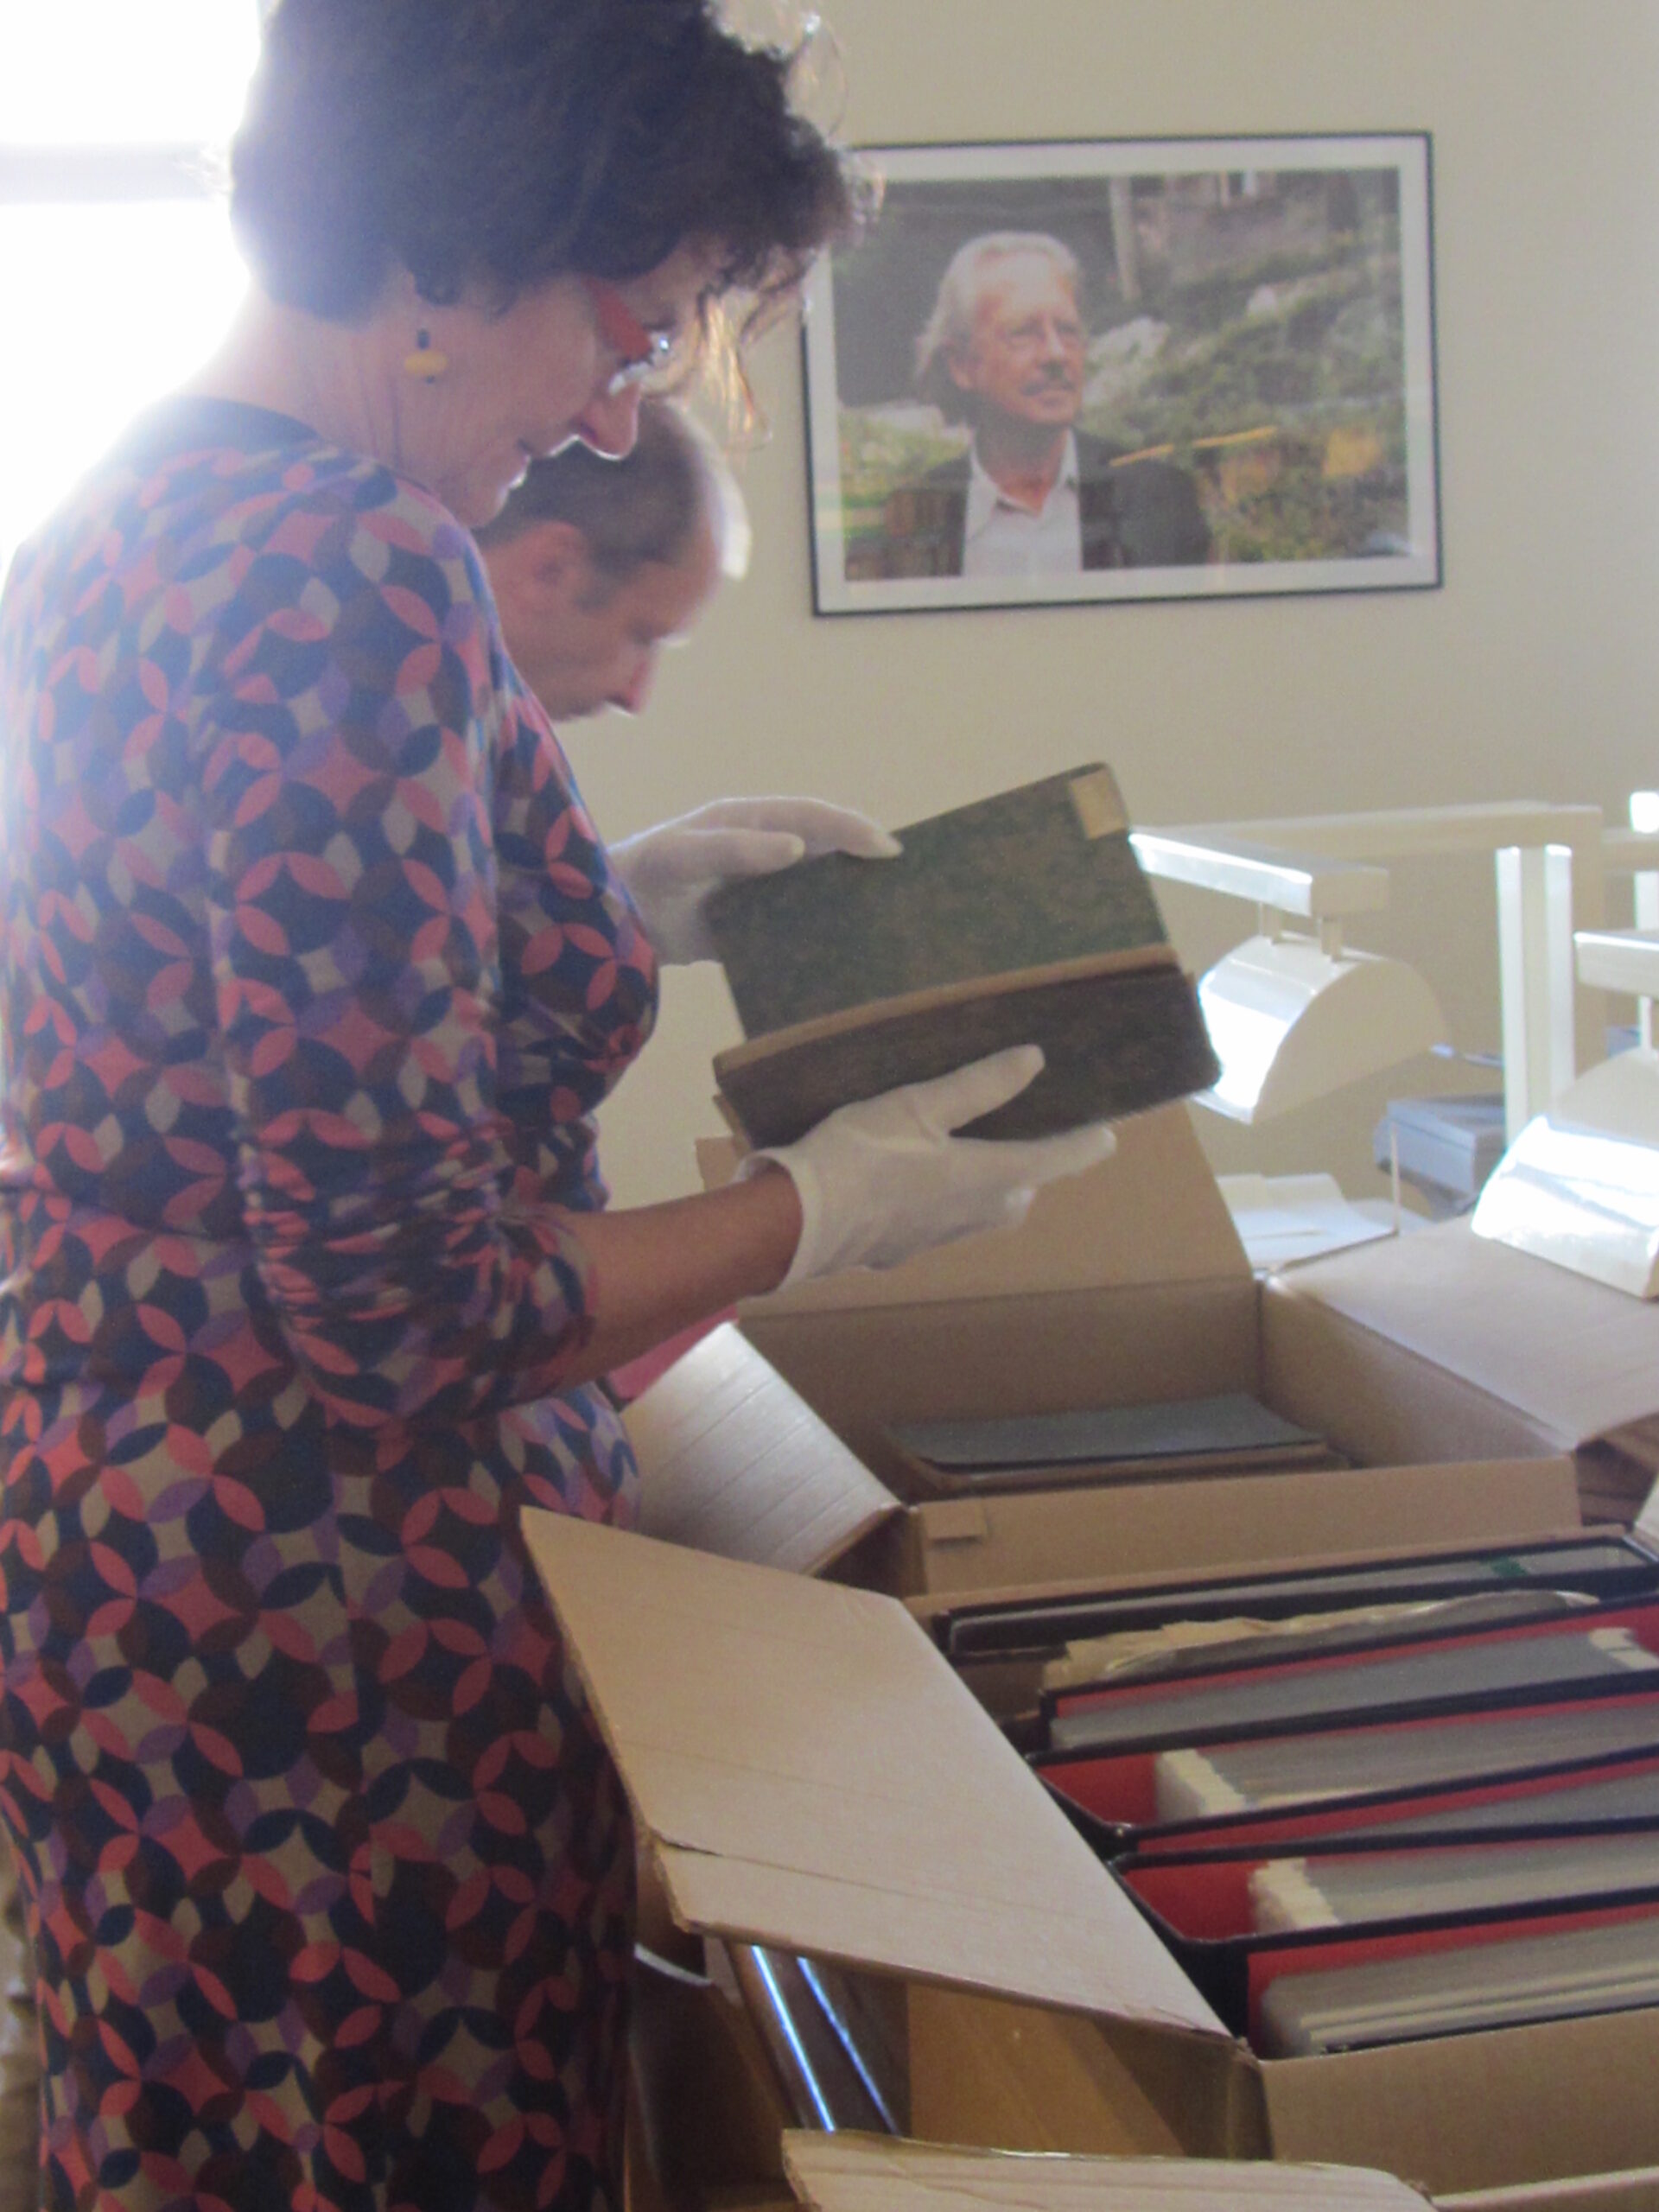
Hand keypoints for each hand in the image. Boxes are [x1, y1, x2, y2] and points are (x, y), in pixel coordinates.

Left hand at [609, 796, 899, 963]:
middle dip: (863, 862)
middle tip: (907, 883)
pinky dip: (817, 943)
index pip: (811, 818)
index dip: (851, 829)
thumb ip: (734, 849)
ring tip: (888, 920)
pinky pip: (792, 933)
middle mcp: (760, 852)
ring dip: (846, 903)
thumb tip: (797, 848)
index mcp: (747, 822)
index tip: (887, 850)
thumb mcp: (681, 854)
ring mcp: (757, 893)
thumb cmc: (638, 874)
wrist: (606, 924)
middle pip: (824, 852)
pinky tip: (842, 960)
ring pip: (814, 892)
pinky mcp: (749, 933)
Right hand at [740, 1045, 1116, 1285]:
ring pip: (983, 1208)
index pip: (1061, 1160)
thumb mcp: (920, 1105)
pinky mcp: (902, 1247)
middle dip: (1031, 1162)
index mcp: (992, 1177)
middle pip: (1023, 1188)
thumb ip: (980, 1085)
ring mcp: (939, 1237)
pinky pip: (941, 1219)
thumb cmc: (863, 1156)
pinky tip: (912, 1177)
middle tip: (1024, 1127)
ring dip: (988, 1181)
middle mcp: (977, 1214)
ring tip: (969, 1146)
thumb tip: (1036, 1060)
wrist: (797, 1222)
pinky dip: (942, 1197)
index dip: (1087, 1141)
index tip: (1107, 1131)